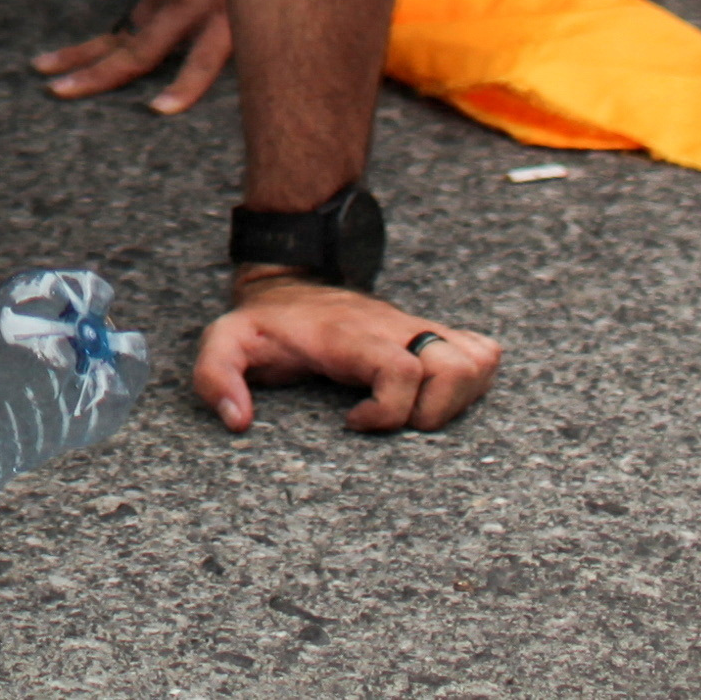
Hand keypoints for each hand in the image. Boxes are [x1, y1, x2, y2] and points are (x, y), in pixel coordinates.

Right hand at [32, 0, 232, 112]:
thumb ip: (232, 35)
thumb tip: (204, 72)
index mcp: (224, 10)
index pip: (203, 58)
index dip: (184, 86)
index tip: (158, 109)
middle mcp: (189, 1)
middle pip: (140, 49)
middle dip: (98, 75)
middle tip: (60, 92)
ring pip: (122, 32)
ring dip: (83, 54)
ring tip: (43, 68)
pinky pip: (143, 13)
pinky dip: (127, 34)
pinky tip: (144, 16)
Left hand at [193, 274, 500, 433]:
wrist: (290, 278)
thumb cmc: (265, 322)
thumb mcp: (226, 341)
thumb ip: (217, 376)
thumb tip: (238, 421)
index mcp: (349, 335)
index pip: (400, 370)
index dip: (387, 411)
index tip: (352, 422)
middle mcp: (393, 329)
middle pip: (455, 368)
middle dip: (433, 413)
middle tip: (393, 422)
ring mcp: (417, 330)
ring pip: (477, 360)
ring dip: (457, 399)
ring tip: (415, 411)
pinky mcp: (431, 334)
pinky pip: (482, 352)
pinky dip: (473, 379)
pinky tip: (434, 395)